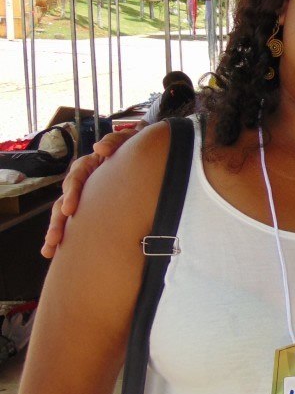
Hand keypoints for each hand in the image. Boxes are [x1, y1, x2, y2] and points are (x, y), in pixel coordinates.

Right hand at [41, 129, 134, 257]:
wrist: (146, 159)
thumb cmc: (134, 150)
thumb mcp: (127, 141)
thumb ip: (114, 141)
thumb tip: (99, 149)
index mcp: (91, 166)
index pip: (76, 178)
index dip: (71, 193)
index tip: (70, 210)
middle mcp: (82, 182)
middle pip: (64, 200)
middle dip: (58, 220)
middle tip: (56, 237)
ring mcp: (83, 197)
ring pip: (63, 214)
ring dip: (56, 230)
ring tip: (50, 249)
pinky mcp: (87, 209)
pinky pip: (72, 223)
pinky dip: (62, 236)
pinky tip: (51, 251)